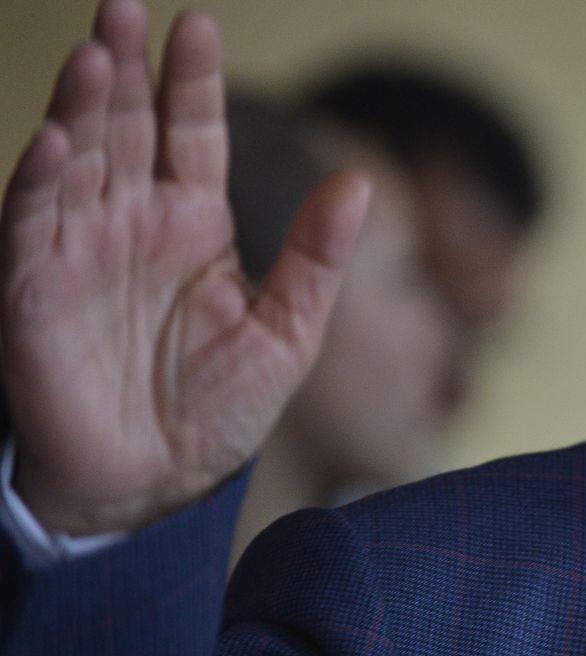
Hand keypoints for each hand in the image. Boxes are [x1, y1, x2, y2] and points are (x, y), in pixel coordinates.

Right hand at [0, 0, 369, 533]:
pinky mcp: (34, 289)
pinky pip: (32, 223)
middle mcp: (132, 223)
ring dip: (80, 107)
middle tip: (124, 7)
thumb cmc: (218, 412)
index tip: (197, 25)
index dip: (190, 81)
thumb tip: (360, 184)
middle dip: (125, 66)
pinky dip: (41, 182)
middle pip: (126, 126)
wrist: (156, 485)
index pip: (191, 134)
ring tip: (95, 52)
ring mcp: (80, 250)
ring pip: (75, 159)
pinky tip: (55, 140)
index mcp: (194, 224)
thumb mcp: (288, 333)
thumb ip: (318, 258)